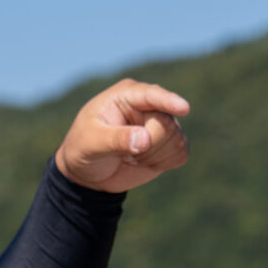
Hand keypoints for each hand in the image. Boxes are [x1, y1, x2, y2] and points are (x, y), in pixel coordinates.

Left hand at [55, 78, 190, 192]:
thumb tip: (144, 139)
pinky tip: (144, 162)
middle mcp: (148, 105)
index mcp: (126, 95)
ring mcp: (161, 123)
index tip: (184, 109)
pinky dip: (164, 163)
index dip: (168, 101)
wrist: (89, 173)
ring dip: (154, 157)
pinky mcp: (169, 143)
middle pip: (166, 124)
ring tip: (130, 156)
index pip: (151, 95)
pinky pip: (181, 153)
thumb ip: (116, 139)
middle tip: (126, 154)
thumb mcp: (91, 143)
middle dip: (148, 146)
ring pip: (176, 140)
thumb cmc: (83, 149)